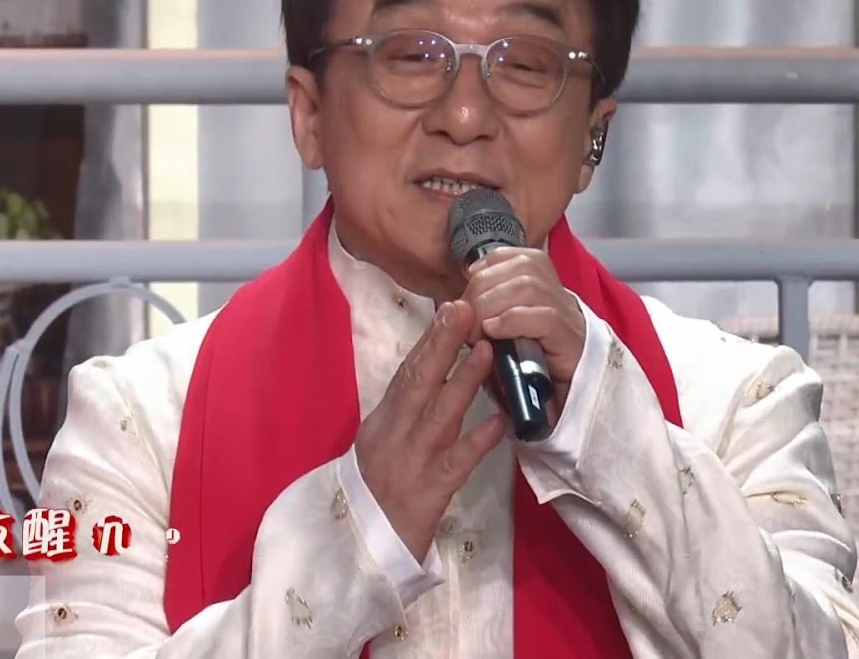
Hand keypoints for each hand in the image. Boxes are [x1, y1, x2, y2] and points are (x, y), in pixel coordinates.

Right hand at [355, 300, 507, 559]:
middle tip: (464, 308)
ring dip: (462, 381)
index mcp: (382, 423)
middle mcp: (392, 436)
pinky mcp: (426, 494)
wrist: (357, 551)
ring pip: (438, 415)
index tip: (448, 309)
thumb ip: (404, 416)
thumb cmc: (374, 496)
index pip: (407, 374)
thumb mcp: (381, 447)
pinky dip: (479, 441)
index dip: (428, 341)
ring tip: (486, 351)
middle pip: (417, 383)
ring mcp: (409, 464)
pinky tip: (501, 423)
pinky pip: (456, 464)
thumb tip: (433, 376)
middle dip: (441, 344)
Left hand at [460, 247, 586, 417]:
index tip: (470, 282)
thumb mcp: (505, 336)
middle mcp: (559, 295)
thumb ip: (486, 315)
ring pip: (528, 287)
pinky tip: (495, 331)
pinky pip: (543, 317)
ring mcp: (567, 317)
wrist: (570, 396)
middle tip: (466, 319)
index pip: (517, 256)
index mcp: (545, 287)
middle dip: (483, 288)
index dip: (489, 265)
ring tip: (478, 330)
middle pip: (519, 268)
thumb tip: (458, 305)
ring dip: (492, 304)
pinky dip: (512, 320)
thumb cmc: (530, 365)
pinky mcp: (570, 340)